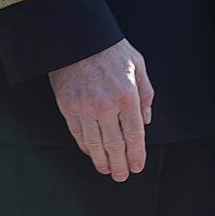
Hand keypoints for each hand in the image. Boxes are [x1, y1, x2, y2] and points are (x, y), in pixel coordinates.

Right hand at [48, 38, 154, 182]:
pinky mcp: (68, 107)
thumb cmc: (112, 50)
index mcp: (127, 95)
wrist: (80, 39)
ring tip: (107, 170)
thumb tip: (146, 120)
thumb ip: (146, 94)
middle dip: (120, 163)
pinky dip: (86, 147)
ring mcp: (85, 108)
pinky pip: (78, 134)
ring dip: (102, 160)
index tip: (138, 165)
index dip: (136, 153)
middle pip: (115, 144)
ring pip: (94, 143)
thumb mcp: (139, 65)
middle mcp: (106, 105)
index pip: (134, 134)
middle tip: (122, 176)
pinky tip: (92, 154)